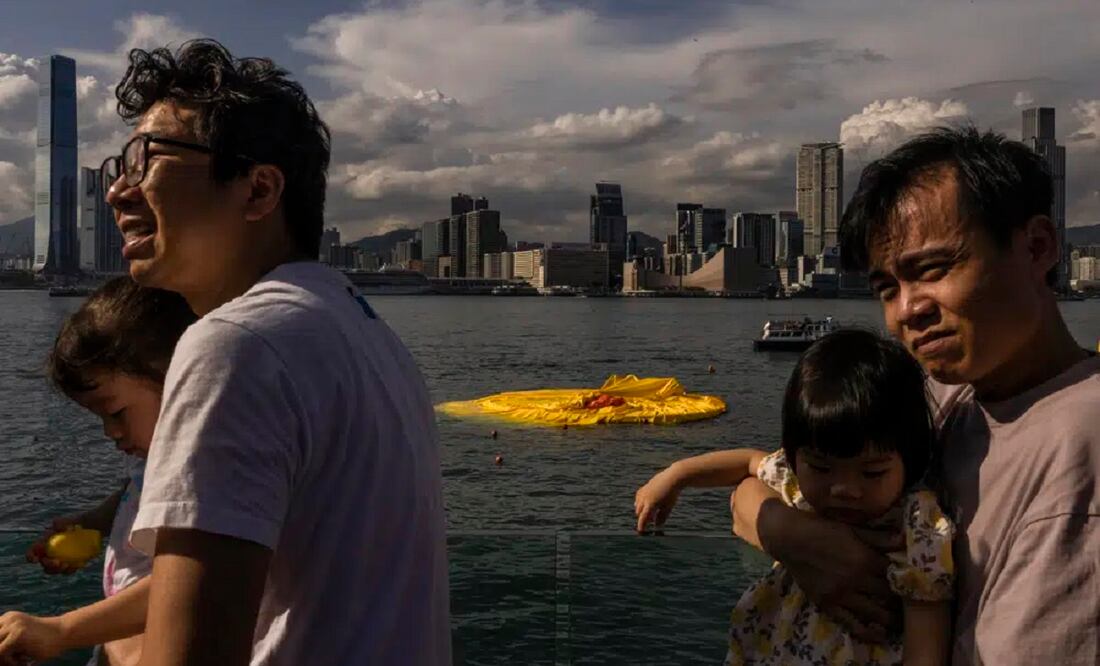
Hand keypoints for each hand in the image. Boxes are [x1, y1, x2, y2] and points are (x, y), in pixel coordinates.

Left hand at [0, 611, 67, 662]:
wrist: (65, 632)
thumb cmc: (44, 641)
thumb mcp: (21, 640)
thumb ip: (6, 645)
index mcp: (7, 619)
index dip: (0, 650)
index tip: (7, 659)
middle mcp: (8, 619)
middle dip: (0, 655)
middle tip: (14, 662)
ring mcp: (12, 625)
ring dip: (3, 660)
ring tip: (20, 662)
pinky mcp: (17, 634)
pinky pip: (0, 653)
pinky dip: (9, 662)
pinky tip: (24, 661)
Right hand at [25, 515, 85, 574]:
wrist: (92, 528)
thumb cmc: (77, 523)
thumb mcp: (70, 520)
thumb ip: (62, 522)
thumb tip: (55, 523)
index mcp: (44, 544)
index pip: (33, 552)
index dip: (31, 556)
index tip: (35, 559)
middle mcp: (50, 553)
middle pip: (43, 563)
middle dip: (48, 565)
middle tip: (57, 562)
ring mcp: (59, 559)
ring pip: (54, 570)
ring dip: (58, 570)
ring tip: (67, 565)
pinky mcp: (70, 564)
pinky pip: (68, 570)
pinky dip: (71, 569)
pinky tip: (78, 565)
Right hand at [634, 468, 682, 532]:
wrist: (673, 478)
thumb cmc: (672, 493)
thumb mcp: (668, 507)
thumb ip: (662, 517)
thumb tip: (657, 526)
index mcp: (650, 504)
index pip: (643, 518)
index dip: (642, 526)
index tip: (641, 531)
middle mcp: (644, 498)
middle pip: (639, 512)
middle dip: (643, 517)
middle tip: (651, 521)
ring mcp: (643, 492)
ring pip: (637, 504)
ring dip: (641, 510)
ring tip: (650, 512)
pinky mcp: (645, 487)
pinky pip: (638, 497)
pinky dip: (640, 502)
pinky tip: (646, 503)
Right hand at [732, 483, 902, 640]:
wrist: (788, 538)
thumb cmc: (821, 528)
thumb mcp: (851, 528)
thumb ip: (878, 537)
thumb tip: (904, 539)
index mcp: (864, 558)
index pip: (895, 574)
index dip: (906, 578)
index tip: (911, 582)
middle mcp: (856, 578)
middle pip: (889, 595)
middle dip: (900, 599)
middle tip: (908, 602)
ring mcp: (841, 594)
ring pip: (875, 613)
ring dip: (890, 618)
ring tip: (898, 620)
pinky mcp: (827, 604)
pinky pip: (851, 623)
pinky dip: (867, 632)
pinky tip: (878, 634)